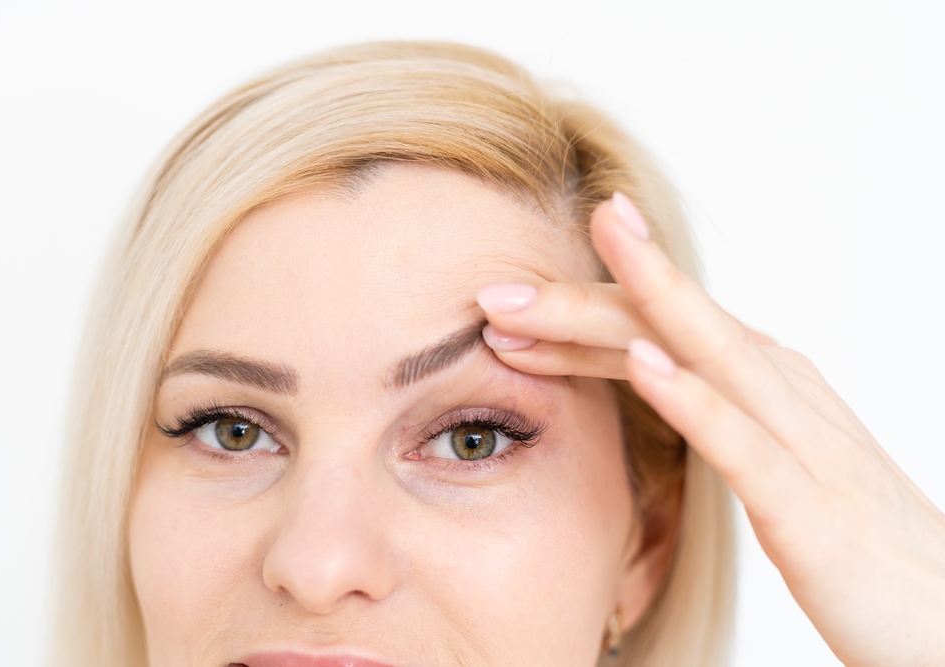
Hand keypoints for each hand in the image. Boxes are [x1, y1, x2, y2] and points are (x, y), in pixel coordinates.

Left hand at [476, 193, 944, 666]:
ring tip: (549, 292)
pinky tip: (643, 367)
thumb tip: (642, 382)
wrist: (944, 614)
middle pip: (666, 327)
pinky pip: (745, 443)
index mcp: (765, 385)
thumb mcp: (771, 465)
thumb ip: (714, 418)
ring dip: (623, 315)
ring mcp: (801, 443)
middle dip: (577, 302)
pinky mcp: (813, 508)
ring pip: (703, 356)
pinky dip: (693, 398)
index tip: (503, 304)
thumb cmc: (853, 537)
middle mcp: (782, 393)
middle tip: (494, 287)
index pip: (656, 331)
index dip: (577, 313)